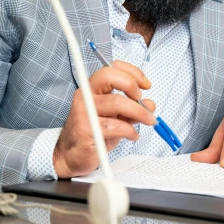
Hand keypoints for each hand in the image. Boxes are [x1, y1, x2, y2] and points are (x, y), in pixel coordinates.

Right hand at [53, 60, 156, 177]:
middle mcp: (86, 95)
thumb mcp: (117, 118)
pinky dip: (130, 131)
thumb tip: (150, 104)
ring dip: (139, 112)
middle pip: (109, 76)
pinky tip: (133, 136)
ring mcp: (84, 111)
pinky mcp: (86, 129)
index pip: (111, 68)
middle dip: (131, 85)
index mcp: (93, 88)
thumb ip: (132, 109)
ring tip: (148, 120)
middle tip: (142, 100)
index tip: (146, 85)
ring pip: (116, 102)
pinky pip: (115, 126)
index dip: (132, 72)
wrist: (73, 156)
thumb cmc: (94, 133)